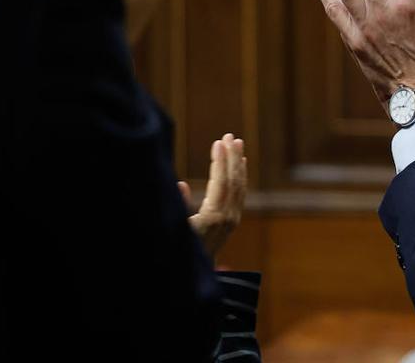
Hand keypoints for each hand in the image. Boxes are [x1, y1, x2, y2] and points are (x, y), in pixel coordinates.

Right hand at [178, 133, 246, 258]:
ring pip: (239, 187)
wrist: (191, 279)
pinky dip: (240, 176)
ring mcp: (232, 220)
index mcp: (213, 218)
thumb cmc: (178, 251)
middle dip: (232, 157)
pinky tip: (240, 165)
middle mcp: (227, 218)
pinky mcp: (232, 222)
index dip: (220, 161)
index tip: (219, 142)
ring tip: (237, 143)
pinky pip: (239, 194)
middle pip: (234, 181)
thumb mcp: (174, 229)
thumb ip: (179, 207)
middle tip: (230, 135)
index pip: (221, 183)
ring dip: (238, 164)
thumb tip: (182, 184)